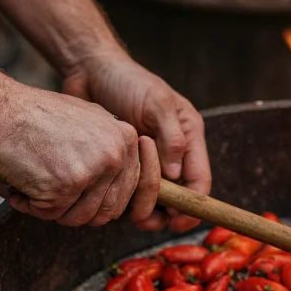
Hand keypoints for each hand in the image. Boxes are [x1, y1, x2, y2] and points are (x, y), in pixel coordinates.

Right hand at [0, 82, 160, 226]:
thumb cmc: (31, 115)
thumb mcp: (86, 122)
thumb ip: (106, 150)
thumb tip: (115, 183)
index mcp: (125, 139)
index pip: (126, 192)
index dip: (98, 201)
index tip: (76, 194)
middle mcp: (115, 155)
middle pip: (106, 211)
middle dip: (75, 209)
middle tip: (49, 190)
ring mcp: (92, 172)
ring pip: (78, 217)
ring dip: (50, 207)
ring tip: (31, 178)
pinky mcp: (65, 188)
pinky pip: (49, 215)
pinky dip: (27, 204)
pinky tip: (18, 179)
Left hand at [62, 48, 210, 231]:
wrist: (90, 70)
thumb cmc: (127, 81)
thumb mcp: (156, 102)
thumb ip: (171, 137)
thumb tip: (175, 176)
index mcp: (188, 138)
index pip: (200, 180)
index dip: (193, 205)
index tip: (178, 221)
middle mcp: (171, 153)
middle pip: (178, 197)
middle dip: (165, 214)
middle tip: (144, 220)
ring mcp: (148, 161)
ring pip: (153, 199)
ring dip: (143, 211)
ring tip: (128, 214)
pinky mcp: (124, 165)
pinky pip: (129, 191)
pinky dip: (124, 200)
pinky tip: (112, 198)